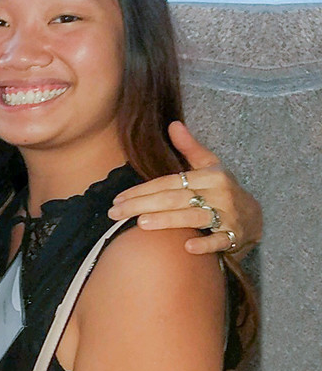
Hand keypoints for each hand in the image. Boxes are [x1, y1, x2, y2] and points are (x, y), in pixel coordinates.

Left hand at [108, 122, 261, 255]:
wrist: (255, 217)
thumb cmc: (222, 189)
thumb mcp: (210, 166)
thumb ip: (190, 147)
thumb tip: (173, 124)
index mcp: (210, 176)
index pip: (169, 182)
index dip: (142, 190)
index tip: (118, 198)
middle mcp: (219, 194)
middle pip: (174, 199)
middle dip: (142, 205)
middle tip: (115, 212)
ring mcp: (228, 216)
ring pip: (193, 217)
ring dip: (167, 220)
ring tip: (140, 223)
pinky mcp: (235, 236)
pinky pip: (219, 241)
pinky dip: (204, 244)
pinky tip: (186, 247)